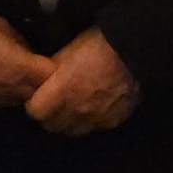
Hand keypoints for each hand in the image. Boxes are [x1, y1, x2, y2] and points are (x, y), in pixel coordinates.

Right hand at [0, 11, 54, 108]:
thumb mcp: (6, 28)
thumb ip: (22, 44)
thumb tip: (32, 53)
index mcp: (18, 67)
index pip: (50, 77)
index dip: (54, 69)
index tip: (56, 62)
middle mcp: (9, 89)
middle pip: (37, 94)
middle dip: (42, 85)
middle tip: (42, 72)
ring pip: (19, 101)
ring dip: (24, 92)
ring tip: (22, 77)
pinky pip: (0, 102)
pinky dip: (6, 94)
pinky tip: (2, 82)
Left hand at [25, 28, 140, 136]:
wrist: (137, 48)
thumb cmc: (100, 42)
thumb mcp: (70, 48)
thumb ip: (54, 68)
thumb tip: (45, 77)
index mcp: (63, 91)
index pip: (35, 112)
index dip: (35, 102)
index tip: (38, 94)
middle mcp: (78, 111)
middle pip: (52, 125)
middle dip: (50, 113)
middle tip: (54, 99)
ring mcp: (98, 118)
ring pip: (74, 130)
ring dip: (70, 119)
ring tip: (75, 103)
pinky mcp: (115, 120)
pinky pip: (95, 126)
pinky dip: (92, 118)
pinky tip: (96, 104)